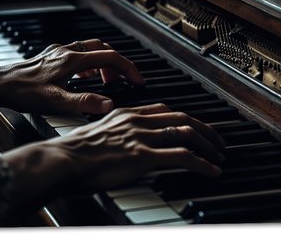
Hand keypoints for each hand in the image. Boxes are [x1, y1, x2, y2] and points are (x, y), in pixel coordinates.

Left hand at [0, 39, 144, 113]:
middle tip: (124, 81)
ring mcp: (58, 52)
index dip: (128, 69)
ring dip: (102, 63)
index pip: (110, 57)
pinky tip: (84, 77)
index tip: (138, 81)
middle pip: (102, 49)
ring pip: (90, 50)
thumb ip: (84, 103)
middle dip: (117, 64)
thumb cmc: (24, 93)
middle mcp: (67, 52)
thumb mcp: (56, 102)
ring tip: (107, 81)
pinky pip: (77, 53)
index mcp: (72, 60)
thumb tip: (109, 104)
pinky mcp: (50, 56)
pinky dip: (88, 63)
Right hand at [2, 103, 223, 199]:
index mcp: (126, 114)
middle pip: (182, 118)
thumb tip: (122, 146)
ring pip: (187, 134)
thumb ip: (114, 135)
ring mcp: (141, 137)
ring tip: (219, 156)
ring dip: (208, 146)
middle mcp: (137, 121)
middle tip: (217, 142)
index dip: (186, 119)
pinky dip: (202, 163)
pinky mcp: (143, 156)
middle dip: (206, 130)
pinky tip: (211, 170)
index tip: (196, 128)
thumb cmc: (72, 153)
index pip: (165, 110)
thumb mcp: (95, 135)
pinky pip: (182, 156)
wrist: (61, 161)